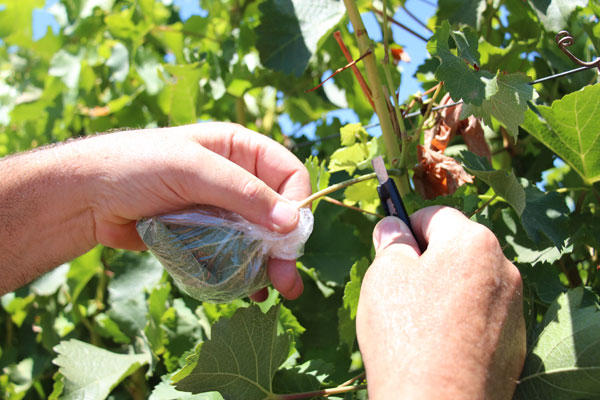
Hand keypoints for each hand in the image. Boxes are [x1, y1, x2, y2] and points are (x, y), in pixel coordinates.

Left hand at [0, 123, 310, 299]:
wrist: (87, 197)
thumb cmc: (137, 167)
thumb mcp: (192, 170)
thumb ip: (243, 193)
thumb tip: (291, 223)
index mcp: (240, 150)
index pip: (288, 174)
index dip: (296, 204)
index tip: (289, 236)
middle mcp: (237, 179)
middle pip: (279, 213)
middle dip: (285, 245)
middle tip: (287, 279)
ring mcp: (222, 210)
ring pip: (260, 239)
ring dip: (269, 264)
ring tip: (274, 291)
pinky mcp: (207, 236)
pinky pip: (236, 255)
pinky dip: (244, 272)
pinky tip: (250, 291)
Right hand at [356, 206, 525, 399]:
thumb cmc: (406, 332)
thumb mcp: (385, 275)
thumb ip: (391, 241)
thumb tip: (392, 226)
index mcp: (473, 242)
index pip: (435, 215)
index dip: (406, 227)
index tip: (390, 247)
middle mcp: (503, 268)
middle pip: (457, 249)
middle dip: (427, 260)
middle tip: (398, 288)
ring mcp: (513, 307)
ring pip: (469, 282)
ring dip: (444, 289)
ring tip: (417, 321)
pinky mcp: (514, 341)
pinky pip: (481, 315)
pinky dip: (461, 319)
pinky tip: (438, 342)